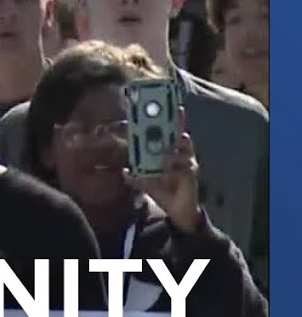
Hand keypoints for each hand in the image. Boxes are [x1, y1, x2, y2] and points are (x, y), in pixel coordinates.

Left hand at [125, 108, 201, 233]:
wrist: (177, 211)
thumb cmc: (164, 192)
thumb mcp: (146, 184)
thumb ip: (135, 177)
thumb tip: (125, 171)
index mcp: (168, 153)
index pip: (167, 132)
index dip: (166, 119)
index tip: (159, 105)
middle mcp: (180, 154)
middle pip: (179, 132)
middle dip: (177, 120)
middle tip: (175, 109)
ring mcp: (187, 162)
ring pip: (183, 146)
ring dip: (173, 146)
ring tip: (163, 148)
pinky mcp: (191, 173)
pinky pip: (183, 165)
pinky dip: (174, 165)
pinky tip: (167, 169)